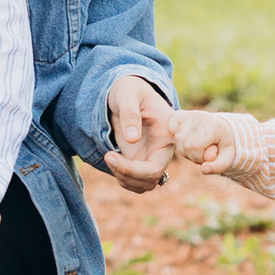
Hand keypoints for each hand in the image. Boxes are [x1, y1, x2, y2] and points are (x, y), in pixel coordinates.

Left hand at [100, 74, 175, 193]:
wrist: (127, 91)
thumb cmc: (129, 89)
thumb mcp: (128, 95)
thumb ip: (130, 114)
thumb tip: (133, 139)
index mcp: (166, 135)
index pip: (156, 166)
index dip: (134, 170)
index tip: (110, 154)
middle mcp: (163, 150)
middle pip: (152, 179)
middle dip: (127, 174)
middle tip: (108, 156)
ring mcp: (153, 156)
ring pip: (146, 185)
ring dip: (125, 179)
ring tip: (110, 157)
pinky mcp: (143, 160)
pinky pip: (138, 182)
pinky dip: (124, 179)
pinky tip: (113, 160)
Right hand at [165, 107, 231, 171]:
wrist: (223, 130)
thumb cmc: (223, 146)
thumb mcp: (227, 159)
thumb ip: (217, 167)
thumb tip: (204, 169)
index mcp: (214, 127)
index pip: (196, 147)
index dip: (200, 157)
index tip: (209, 155)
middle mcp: (200, 118)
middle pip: (185, 145)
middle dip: (192, 155)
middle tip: (202, 152)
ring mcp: (190, 115)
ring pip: (177, 139)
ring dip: (184, 148)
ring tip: (196, 146)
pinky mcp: (180, 114)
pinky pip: (171, 126)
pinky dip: (174, 134)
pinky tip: (186, 137)